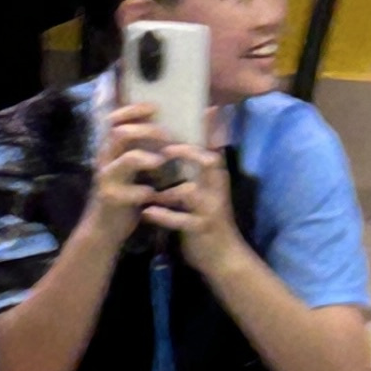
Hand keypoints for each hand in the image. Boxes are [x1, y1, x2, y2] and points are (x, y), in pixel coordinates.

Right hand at [82, 98, 175, 237]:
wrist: (102, 230)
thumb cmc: (122, 196)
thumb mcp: (129, 171)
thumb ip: (140, 151)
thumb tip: (164, 130)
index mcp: (110, 152)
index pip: (115, 121)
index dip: (133, 110)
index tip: (154, 107)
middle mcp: (105, 161)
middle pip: (121, 133)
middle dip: (146, 130)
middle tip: (167, 134)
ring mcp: (107, 180)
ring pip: (126, 159)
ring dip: (148, 157)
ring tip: (162, 160)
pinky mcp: (112, 200)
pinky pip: (130, 192)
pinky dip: (145, 191)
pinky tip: (154, 194)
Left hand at [141, 140, 235, 268]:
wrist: (223, 257)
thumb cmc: (208, 221)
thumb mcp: (207, 193)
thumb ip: (196, 172)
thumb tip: (177, 147)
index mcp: (217, 179)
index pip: (214, 149)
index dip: (208, 130)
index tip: (199, 113)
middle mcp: (217, 190)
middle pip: (209, 162)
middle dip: (187, 152)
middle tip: (165, 149)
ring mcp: (210, 210)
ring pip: (189, 192)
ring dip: (165, 190)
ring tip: (147, 191)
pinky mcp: (200, 229)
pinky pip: (180, 220)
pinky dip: (162, 216)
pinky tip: (147, 213)